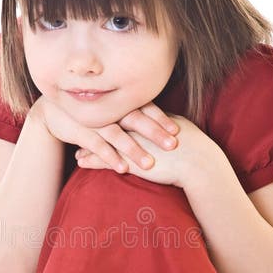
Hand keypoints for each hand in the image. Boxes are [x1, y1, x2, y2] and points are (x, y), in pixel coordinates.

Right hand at [29, 96, 180, 173]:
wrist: (53, 110)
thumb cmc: (90, 110)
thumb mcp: (110, 107)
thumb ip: (130, 112)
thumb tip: (158, 124)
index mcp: (119, 101)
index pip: (145, 108)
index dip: (161, 119)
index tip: (177, 131)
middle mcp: (110, 109)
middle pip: (136, 120)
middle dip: (155, 133)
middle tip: (173, 145)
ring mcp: (95, 120)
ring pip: (118, 135)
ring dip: (134, 149)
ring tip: (150, 164)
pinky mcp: (82, 132)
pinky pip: (98, 146)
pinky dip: (110, 157)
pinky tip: (123, 168)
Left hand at [76, 113, 211, 187]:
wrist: (197, 162)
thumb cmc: (192, 146)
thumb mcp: (175, 126)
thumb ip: (162, 121)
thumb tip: (156, 120)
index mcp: (146, 115)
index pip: (121, 110)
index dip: (108, 111)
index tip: (95, 110)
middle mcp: (135, 125)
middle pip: (107, 121)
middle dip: (91, 124)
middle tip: (76, 124)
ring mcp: (130, 142)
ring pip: (102, 141)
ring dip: (87, 144)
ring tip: (75, 147)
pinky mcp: (129, 160)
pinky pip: (104, 159)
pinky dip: (91, 160)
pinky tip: (80, 161)